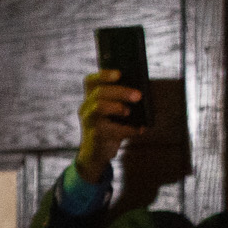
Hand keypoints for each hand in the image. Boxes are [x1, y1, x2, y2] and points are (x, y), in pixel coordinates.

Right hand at [76, 66, 140, 185]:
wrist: (96, 153)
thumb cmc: (109, 127)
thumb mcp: (112, 112)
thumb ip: (121, 101)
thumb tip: (142, 93)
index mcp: (91, 99)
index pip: (90, 81)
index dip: (103, 75)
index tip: (119, 74)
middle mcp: (86, 108)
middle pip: (99, 93)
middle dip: (120, 92)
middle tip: (138, 95)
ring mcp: (89, 122)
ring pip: (99, 108)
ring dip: (117, 107)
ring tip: (129, 112)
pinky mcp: (96, 136)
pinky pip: (112, 130)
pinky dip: (128, 129)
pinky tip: (139, 129)